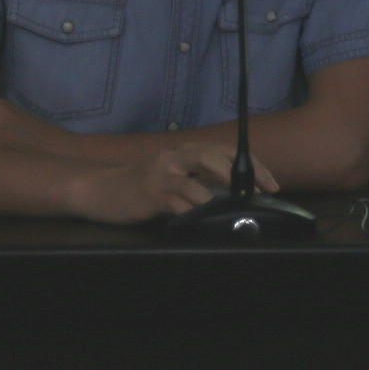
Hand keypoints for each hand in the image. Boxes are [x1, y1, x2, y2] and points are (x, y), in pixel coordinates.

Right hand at [66, 143, 283, 225]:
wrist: (97, 189)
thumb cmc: (139, 186)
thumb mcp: (172, 176)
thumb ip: (198, 179)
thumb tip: (234, 196)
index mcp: (185, 152)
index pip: (227, 150)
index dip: (252, 164)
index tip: (271, 184)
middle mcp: (175, 157)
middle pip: (214, 156)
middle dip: (243, 174)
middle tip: (261, 193)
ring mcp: (160, 174)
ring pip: (195, 177)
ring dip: (219, 193)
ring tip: (237, 207)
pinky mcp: (147, 193)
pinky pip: (175, 199)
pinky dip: (192, 209)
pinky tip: (204, 218)